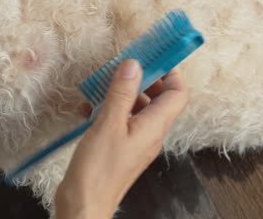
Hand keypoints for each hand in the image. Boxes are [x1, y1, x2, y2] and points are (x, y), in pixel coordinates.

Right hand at [55, 59, 188, 218]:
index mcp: (155, 126)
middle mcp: (150, 133)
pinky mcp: (121, 146)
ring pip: (136, 108)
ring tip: (98, 88)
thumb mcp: (109, 124)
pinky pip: (121, 121)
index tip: (152, 58)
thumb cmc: (98, 169)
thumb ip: (122, 93)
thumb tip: (134, 65)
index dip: (170, 74)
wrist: (84, 205)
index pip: (178, 94)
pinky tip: (87, 109)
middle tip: (121, 69)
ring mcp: (136, 140)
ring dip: (120, 95)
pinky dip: (108, 110)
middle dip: (141, 80)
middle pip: (157, 98)